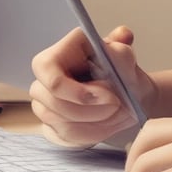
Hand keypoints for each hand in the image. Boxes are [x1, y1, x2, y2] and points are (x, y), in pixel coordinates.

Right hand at [29, 25, 155, 146]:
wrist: (127, 91)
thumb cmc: (121, 71)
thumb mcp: (126, 57)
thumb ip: (121, 50)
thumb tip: (122, 35)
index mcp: (61, 52)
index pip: (51, 76)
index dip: (76, 92)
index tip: (109, 96)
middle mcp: (45, 76)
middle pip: (55, 104)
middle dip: (91, 111)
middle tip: (119, 106)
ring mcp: (45, 101)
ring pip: (61, 123)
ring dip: (96, 122)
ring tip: (120, 113)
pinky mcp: (51, 123)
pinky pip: (66, 136)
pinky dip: (93, 133)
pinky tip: (110, 123)